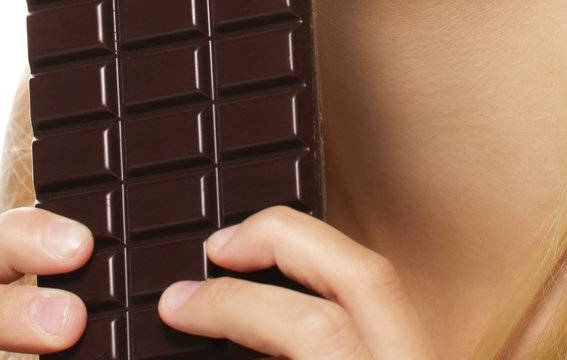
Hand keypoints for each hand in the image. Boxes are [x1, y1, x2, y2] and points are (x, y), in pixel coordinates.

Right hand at [157, 204, 437, 357]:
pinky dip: (335, 287)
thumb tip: (202, 326)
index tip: (179, 304)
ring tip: (252, 255)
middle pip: (363, 272)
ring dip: (310, 254)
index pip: (312, 327)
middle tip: (218, 249)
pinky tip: (298, 293)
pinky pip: (387, 308)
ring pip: (383, 279)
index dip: (232, 305)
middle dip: (282, 239)